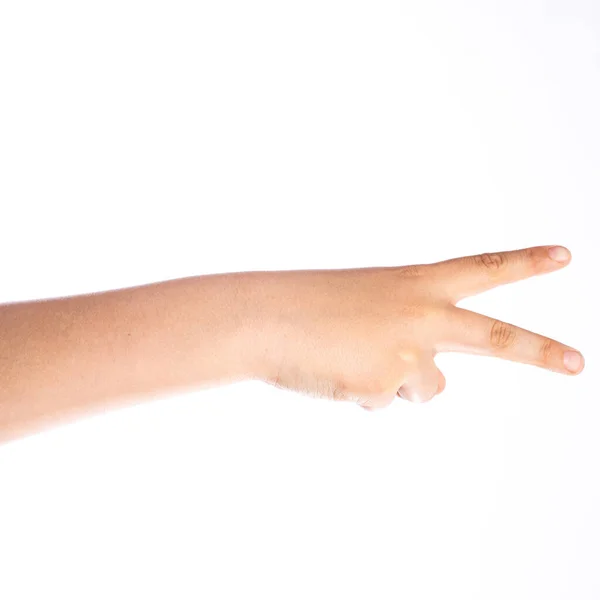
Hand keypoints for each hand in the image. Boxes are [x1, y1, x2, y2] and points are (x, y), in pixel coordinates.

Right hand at [253, 245, 583, 409]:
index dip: (523, 263)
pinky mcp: (386, 385)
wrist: (266, 317)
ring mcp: (407, 352)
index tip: (563, 256)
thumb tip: (431, 384)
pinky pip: (383, 401)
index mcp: (414, 284)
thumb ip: (410, 337)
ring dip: (396, 381)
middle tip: (577, 363)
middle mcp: (421, 315)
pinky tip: (336, 374)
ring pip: (426, 386)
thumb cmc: (308, 305)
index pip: (480, 268)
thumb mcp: (367, 305)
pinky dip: (361, 393)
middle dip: (538, 352)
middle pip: (494, 337)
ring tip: (353, 359)